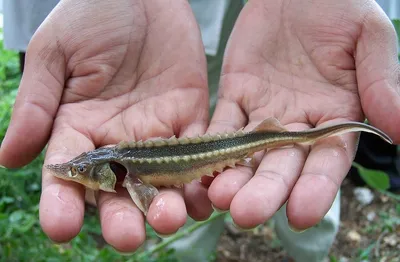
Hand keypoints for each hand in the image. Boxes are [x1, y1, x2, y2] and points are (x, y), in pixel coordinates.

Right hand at [0, 0, 211, 251]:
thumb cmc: (92, 15)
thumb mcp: (57, 55)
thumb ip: (37, 104)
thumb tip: (8, 159)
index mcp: (79, 128)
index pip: (69, 175)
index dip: (62, 202)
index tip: (61, 226)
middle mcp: (118, 141)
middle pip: (120, 191)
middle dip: (123, 217)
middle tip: (128, 236)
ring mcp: (157, 134)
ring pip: (161, 182)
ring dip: (166, 205)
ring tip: (169, 218)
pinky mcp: (190, 120)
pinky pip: (197, 156)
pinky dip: (201, 179)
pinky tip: (204, 199)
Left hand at [207, 0, 399, 229]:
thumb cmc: (338, 8)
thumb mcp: (368, 36)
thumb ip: (381, 80)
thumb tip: (398, 130)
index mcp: (336, 117)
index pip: (327, 161)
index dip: (315, 189)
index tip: (300, 214)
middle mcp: (299, 125)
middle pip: (282, 166)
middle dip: (265, 191)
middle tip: (246, 215)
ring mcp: (264, 114)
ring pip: (247, 153)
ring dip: (234, 176)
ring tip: (220, 198)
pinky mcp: (235, 98)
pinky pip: (221, 126)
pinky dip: (211, 146)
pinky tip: (201, 167)